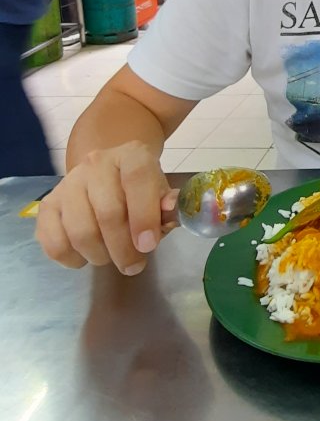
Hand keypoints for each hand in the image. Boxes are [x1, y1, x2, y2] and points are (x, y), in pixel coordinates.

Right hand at [36, 141, 178, 274]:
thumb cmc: (139, 190)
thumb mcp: (160, 192)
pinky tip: (87, 255)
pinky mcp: (48, 205)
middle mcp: (96, 163)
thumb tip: (170, 212)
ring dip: (100, 255)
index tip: (149, 245)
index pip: (137, 179)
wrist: (107, 176)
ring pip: (80, 232)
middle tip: (134, 265)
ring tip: (113, 256)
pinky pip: (54, 242)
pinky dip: (72, 258)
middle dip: (124, 249)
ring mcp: (68, 183)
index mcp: (131, 155)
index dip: (144, 215)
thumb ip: (168, 205)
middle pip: (108, 212)